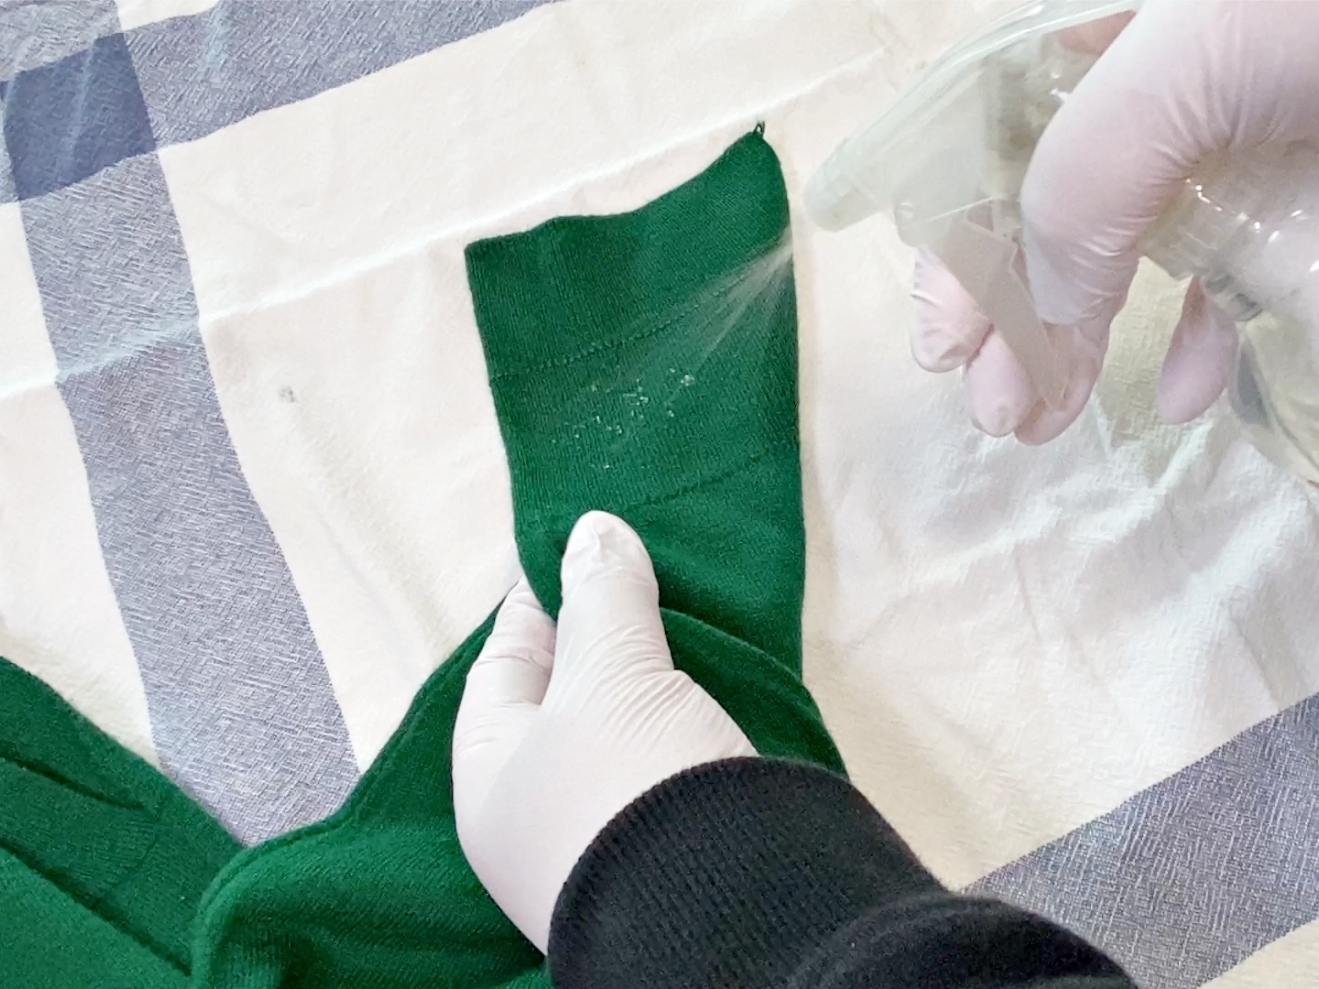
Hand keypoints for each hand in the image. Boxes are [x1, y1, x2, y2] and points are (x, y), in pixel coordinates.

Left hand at [452, 511, 754, 952]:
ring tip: (679, 606)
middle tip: (636, 567)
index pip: (501, 666)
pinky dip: (681, 707)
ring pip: (620, 725)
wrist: (733, 912)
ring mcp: (607, 829)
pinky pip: (665, 752)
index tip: (576, 545)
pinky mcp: (673, 835)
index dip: (536, 600)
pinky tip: (711, 671)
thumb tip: (592, 528)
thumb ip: (601, 598)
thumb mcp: (610, 677)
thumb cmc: (631, 785)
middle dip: (597, 632)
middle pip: (562, 697)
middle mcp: (539, 812)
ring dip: (646, 670)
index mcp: (490, 778)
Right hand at [912, 1, 1318, 442]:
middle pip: (1044, 218)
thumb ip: (1079, 185)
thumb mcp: (1180, 62)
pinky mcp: (1294, 202)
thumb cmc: (1313, 12)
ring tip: (1048, 421)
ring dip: (1080, 346)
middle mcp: (1148, 94)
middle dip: (1011, 318)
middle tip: (995, 409)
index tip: (945, 350)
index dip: (956, 251)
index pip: (986, 150)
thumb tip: (1034, 320)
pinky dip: (1204, 343)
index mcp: (1094, 41)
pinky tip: (1191, 394)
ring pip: (1126, 260)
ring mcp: (1229, 149)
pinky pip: (1231, 278)